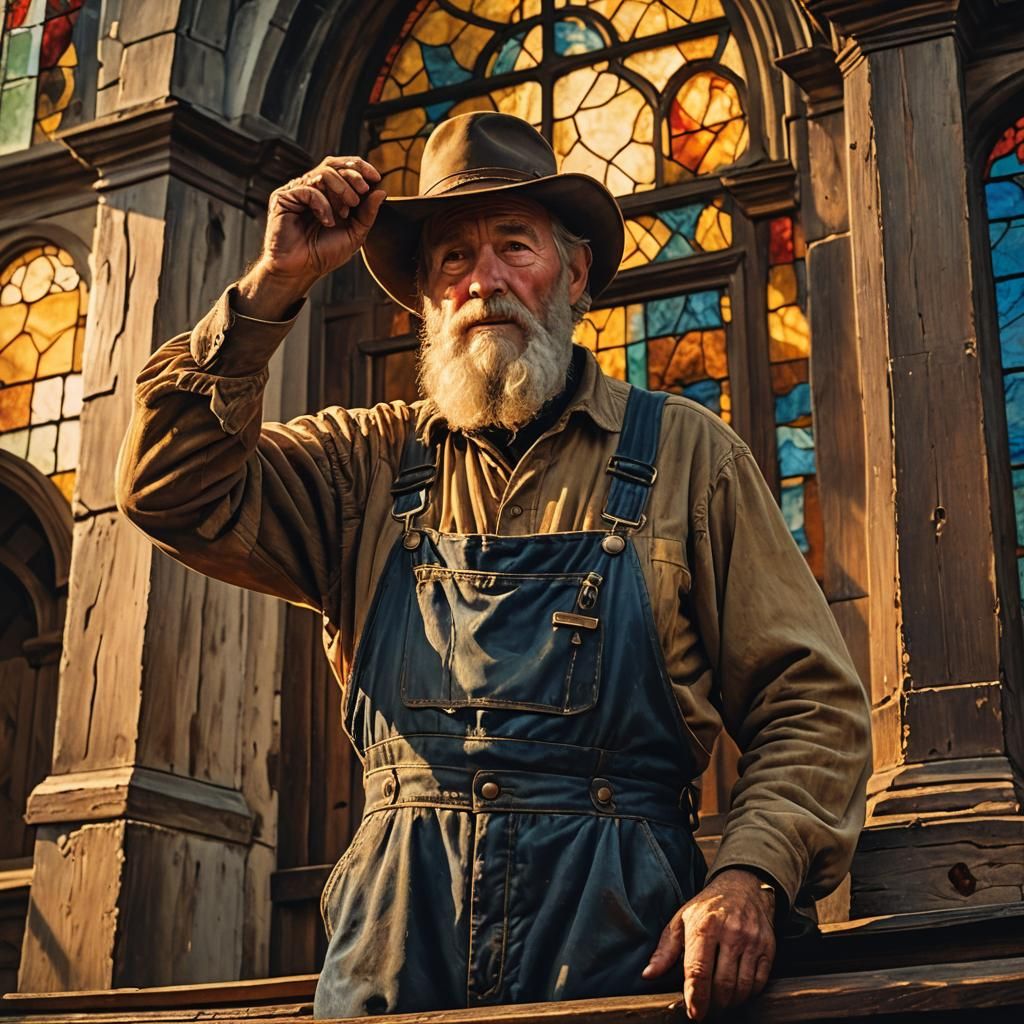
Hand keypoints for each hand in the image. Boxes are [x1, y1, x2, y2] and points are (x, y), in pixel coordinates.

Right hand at [237, 157, 386, 317]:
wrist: (300, 271)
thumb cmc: (325, 254)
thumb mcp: (354, 234)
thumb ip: (368, 214)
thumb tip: (381, 191)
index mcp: (328, 194)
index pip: (343, 168)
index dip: (360, 167)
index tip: (376, 177)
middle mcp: (312, 188)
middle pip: (333, 164)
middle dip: (353, 174)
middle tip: (363, 189)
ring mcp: (297, 191)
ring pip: (322, 173)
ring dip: (341, 188)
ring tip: (346, 211)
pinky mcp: (283, 197)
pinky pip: (308, 189)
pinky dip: (322, 204)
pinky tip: (327, 221)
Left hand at [642, 868, 775, 1019]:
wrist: (743, 887)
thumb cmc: (707, 907)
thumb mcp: (681, 920)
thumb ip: (665, 950)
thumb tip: (648, 975)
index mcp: (704, 925)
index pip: (698, 970)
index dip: (695, 997)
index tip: (694, 1013)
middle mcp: (730, 932)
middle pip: (722, 984)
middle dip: (713, 1004)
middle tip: (706, 1008)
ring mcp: (751, 940)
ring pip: (742, 987)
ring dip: (730, 1002)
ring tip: (720, 1002)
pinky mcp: (768, 947)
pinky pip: (759, 982)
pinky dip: (747, 994)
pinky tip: (737, 991)